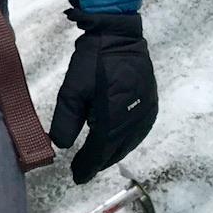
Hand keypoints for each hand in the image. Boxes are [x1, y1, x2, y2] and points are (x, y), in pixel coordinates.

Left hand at [48, 11, 157, 184]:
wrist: (119, 35)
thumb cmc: (92, 61)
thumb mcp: (72, 90)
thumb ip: (66, 120)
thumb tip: (61, 147)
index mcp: (115, 118)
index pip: (99, 151)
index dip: (87, 166)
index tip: (76, 176)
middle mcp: (135, 120)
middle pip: (115, 151)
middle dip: (98, 162)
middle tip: (82, 171)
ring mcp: (146, 113)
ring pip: (128, 143)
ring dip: (112, 153)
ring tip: (96, 160)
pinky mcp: (151, 105)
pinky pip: (138, 132)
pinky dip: (124, 141)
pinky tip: (114, 142)